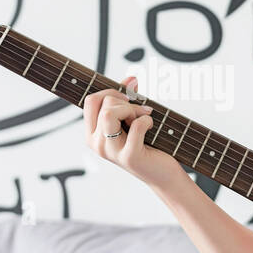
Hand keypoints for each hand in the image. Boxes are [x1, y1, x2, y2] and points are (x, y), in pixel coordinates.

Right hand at [83, 75, 185, 189]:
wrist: (162, 174)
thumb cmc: (147, 144)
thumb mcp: (132, 119)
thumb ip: (127, 98)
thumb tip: (131, 79)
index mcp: (92, 134)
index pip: (91, 101)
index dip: (110, 92)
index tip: (127, 97)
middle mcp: (96, 144)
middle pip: (102, 104)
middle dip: (125, 102)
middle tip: (141, 111)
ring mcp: (110, 152)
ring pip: (110, 113)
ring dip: (133, 110)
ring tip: (144, 117)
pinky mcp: (129, 157)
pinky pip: (136, 125)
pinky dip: (147, 120)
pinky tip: (151, 126)